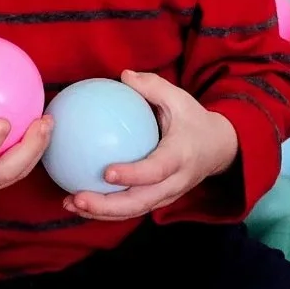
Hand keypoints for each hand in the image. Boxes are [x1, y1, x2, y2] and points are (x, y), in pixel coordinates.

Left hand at [63, 71, 238, 220]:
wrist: (219, 150)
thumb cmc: (194, 121)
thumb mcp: (181, 99)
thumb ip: (154, 87)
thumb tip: (124, 75)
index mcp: (180, 157)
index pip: (156, 170)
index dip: (133, 174)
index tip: (106, 172)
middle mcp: (174, 182)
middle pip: (140, 202)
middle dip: (107, 206)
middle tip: (77, 198)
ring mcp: (166, 196)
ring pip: (132, 210)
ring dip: (100, 212)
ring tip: (70, 204)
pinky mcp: (157, 200)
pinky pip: (131, 209)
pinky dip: (104, 210)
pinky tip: (77, 201)